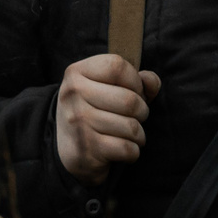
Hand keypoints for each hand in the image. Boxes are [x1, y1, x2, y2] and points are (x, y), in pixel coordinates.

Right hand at [56, 53, 161, 183]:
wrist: (66, 147)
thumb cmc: (94, 110)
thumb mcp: (108, 87)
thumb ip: (135, 80)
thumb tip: (151, 81)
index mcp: (77, 73)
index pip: (117, 66)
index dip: (135, 80)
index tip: (134, 91)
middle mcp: (74, 94)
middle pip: (129, 100)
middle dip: (142, 111)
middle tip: (136, 116)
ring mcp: (78, 122)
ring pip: (131, 127)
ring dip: (139, 134)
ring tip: (130, 134)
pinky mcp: (86, 148)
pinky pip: (127, 148)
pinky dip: (133, 151)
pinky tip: (124, 148)